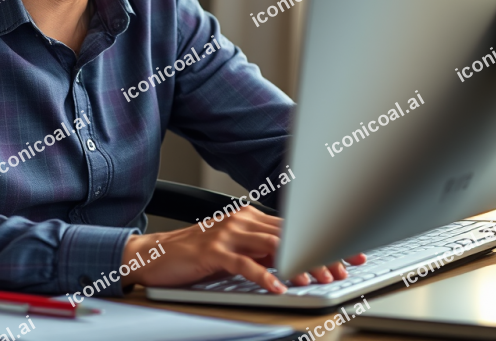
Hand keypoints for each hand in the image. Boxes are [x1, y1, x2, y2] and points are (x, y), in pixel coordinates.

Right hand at [121, 205, 365, 292]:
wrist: (157, 252)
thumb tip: (297, 263)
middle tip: (341, 269)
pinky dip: (263, 276)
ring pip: (272, 246)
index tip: (349, 253)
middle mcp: (241, 219)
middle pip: (288, 235)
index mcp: (248, 217)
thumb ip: (261, 251)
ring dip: (298, 264)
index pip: (293, 227)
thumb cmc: (198, 254)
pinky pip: (244, 264)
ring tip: (317, 279)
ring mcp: (226, 233)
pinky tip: (278, 287)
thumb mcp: (235, 249)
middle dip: (318, 252)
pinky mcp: (213, 251)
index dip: (322, 240)